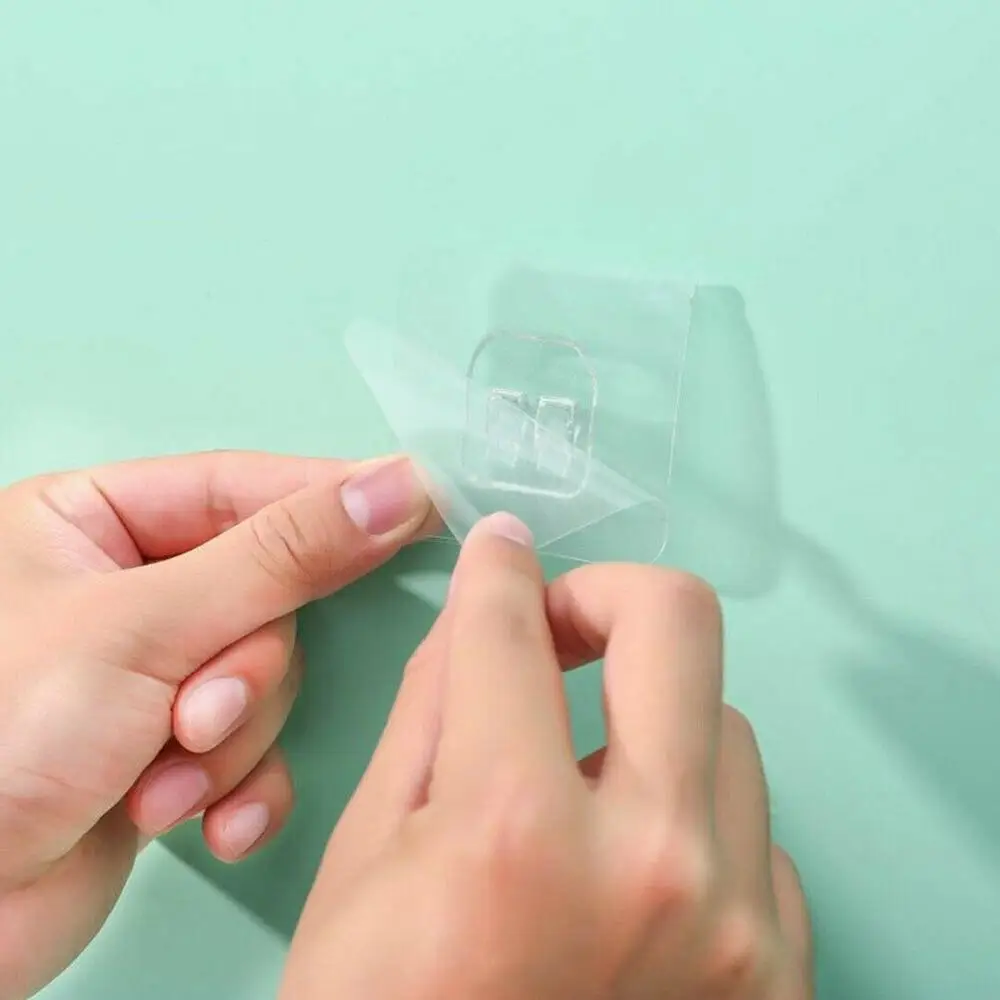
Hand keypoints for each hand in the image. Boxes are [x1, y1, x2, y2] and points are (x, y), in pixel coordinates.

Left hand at [0, 451, 431, 999]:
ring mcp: (149, 673)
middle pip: (265, 596)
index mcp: (91, 523)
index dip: (330, 499)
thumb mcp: (146, 627)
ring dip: (228, 742)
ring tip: (163, 781)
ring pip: (263, 679)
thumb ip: (283, 555)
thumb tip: (390, 490)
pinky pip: (251, 748)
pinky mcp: (168, 752)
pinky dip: (234, 789)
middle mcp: (124, 590)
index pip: (243, 487)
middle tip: (197, 716)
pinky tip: (193, 823)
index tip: (418, 504)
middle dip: (242, 673)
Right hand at [282, 513, 811, 999]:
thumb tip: (481, 619)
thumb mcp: (366, 863)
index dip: (497, 569)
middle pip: (676, 621)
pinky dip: (690, 820)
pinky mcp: (775, 973)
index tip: (502, 553)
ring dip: (649, 722)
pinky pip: (751, 829)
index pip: (509, 628)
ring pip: (723, 726)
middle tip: (561, 624)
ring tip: (586, 781)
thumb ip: (430, 713)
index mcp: (514, 834)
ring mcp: (733, 927)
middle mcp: (650, 868)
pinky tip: (630, 869)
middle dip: (605, 594)